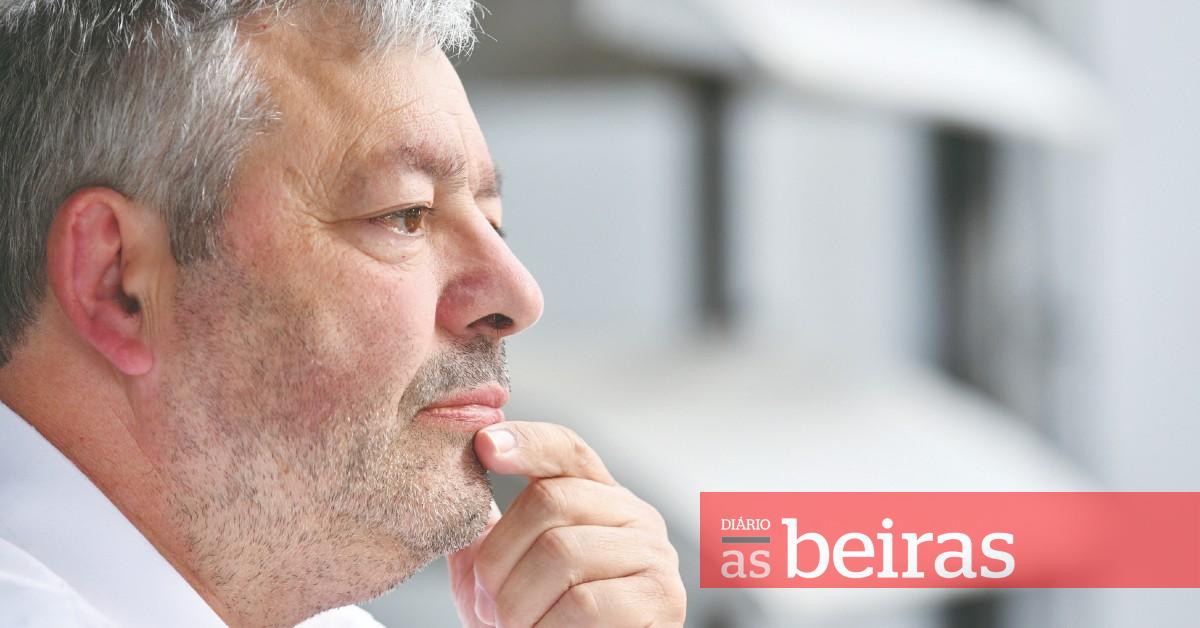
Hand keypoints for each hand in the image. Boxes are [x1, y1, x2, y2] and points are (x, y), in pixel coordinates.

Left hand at [448, 421, 685, 626]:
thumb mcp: (506, 579)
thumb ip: (486, 536)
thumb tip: (453, 485)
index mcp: (600, 500)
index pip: (566, 450)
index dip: (526, 441)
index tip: (483, 446)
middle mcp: (635, 516)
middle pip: (550, 500)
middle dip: (500, 558)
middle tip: (487, 604)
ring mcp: (653, 555)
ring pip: (563, 552)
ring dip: (519, 603)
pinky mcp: (660, 599)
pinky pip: (584, 603)